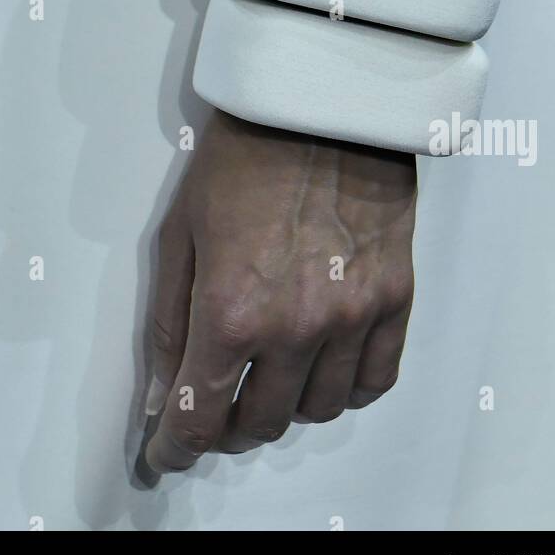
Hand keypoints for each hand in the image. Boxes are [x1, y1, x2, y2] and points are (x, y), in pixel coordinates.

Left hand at [146, 109, 416, 472]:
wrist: (319, 101)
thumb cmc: (242, 155)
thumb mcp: (179, 233)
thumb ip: (167, 324)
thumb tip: (159, 396)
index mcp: (231, 310)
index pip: (198, 418)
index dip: (175, 448)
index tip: (167, 452)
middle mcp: (295, 327)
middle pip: (260, 423)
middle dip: (226, 425)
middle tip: (214, 403)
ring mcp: (352, 317)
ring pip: (318, 411)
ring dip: (286, 407)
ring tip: (269, 378)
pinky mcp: (394, 298)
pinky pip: (374, 381)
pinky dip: (346, 388)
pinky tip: (323, 368)